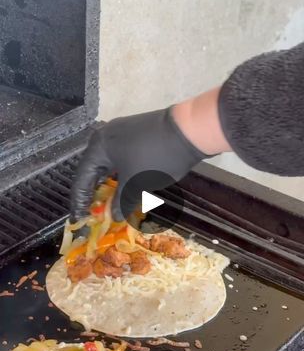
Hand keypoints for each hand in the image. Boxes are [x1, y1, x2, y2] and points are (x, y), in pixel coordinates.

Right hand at [70, 108, 204, 221]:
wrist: (189, 131)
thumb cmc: (156, 157)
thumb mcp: (136, 184)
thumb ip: (120, 202)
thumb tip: (113, 216)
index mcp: (98, 146)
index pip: (82, 178)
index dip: (79, 201)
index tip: (79, 219)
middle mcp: (105, 137)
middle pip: (93, 170)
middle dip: (93, 193)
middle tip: (91, 214)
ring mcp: (121, 134)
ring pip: (109, 165)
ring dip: (108, 186)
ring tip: (107, 205)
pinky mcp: (135, 136)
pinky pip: (120, 160)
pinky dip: (120, 176)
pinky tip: (123, 189)